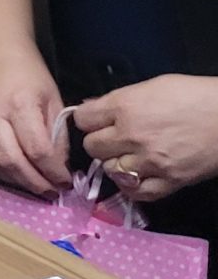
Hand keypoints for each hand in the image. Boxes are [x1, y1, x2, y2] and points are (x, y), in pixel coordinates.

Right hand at [0, 47, 69, 193]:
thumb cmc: (30, 74)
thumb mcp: (54, 99)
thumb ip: (57, 135)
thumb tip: (58, 168)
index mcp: (19, 104)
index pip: (37, 150)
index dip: (53, 172)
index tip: (65, 182)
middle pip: (10, 161)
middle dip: (33, 182)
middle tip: (49, 190)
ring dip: (13, 179)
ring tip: (30, 182)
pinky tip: (8, 168)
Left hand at [75, 75, 217, 201]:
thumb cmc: (195, 96)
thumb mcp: (153, 86)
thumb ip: (119, 98)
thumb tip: (92, 105)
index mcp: (126, 107)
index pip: (82, 119)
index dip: (89, 119)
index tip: (98, 121)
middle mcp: (132, 135)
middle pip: (92, 146)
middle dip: (101, 142)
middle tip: (115, 139)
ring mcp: (150, 161)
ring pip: (110, 170)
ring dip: (116, 163)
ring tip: (130, 156)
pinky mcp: (169, 181)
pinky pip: (136, 192)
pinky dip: (132, 186)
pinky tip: (137, 177)